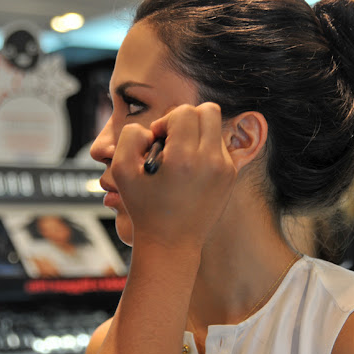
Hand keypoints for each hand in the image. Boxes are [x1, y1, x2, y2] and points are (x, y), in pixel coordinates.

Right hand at [111, 102, 236, 250]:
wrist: (172, 243)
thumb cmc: (145, 209)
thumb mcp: (122, 171)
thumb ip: (130, 137)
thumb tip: (152, 130)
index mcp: (185, 158)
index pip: (183, 112)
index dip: (165, 121)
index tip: (157, 141)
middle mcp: (211, 161)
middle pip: (208, 111)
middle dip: (186, 120)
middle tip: (171, 141)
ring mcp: (225, 169)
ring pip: (216, 127)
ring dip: (197, 133)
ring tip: (180, 155)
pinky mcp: (231, 176)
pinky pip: (220, 146)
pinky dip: (205, 149)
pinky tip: (191, 169)